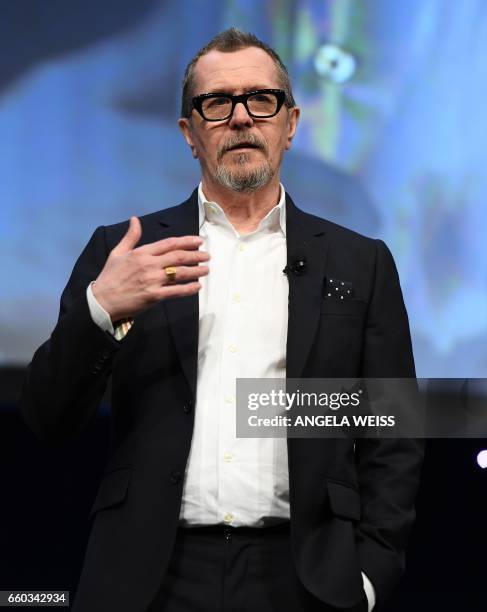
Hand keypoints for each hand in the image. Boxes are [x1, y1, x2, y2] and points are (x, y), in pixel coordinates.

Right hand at [91, 216, 208, 320]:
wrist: (102, 301)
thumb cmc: (110, 277)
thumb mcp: (118, 252)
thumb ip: (130, 237)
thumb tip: (135, 219)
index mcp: (142, 253)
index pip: (169, 244)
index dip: (186, 241)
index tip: (199, 241)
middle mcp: (149, 264)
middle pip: (178, 257)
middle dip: (196, 255)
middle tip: (207, 256)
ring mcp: (152, 280)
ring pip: (180, 273)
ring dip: (196, 270)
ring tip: (206, 270)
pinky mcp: (154, 296)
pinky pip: (176, 291)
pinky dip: (188, 289)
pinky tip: (197, 286)